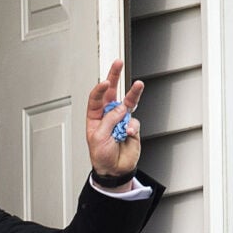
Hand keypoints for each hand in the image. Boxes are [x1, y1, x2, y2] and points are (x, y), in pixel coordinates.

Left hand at [86, 59, 143, 183]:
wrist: (114, 169)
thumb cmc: (101, 156)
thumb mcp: (99, 138)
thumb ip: (109, 121)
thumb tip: (121, 108)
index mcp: (94, 117)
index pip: (96, 98)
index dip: (100, 89)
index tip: (105, 82)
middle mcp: (108, 115)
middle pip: (111, 92)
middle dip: (114, 76)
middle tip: (117, 62)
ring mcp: (121, 119)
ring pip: (128, 102)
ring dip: (133, 93)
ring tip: (138, 84)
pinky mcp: (132, 126)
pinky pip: (134, 122)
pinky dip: (131, 128)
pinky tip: (127, 135)